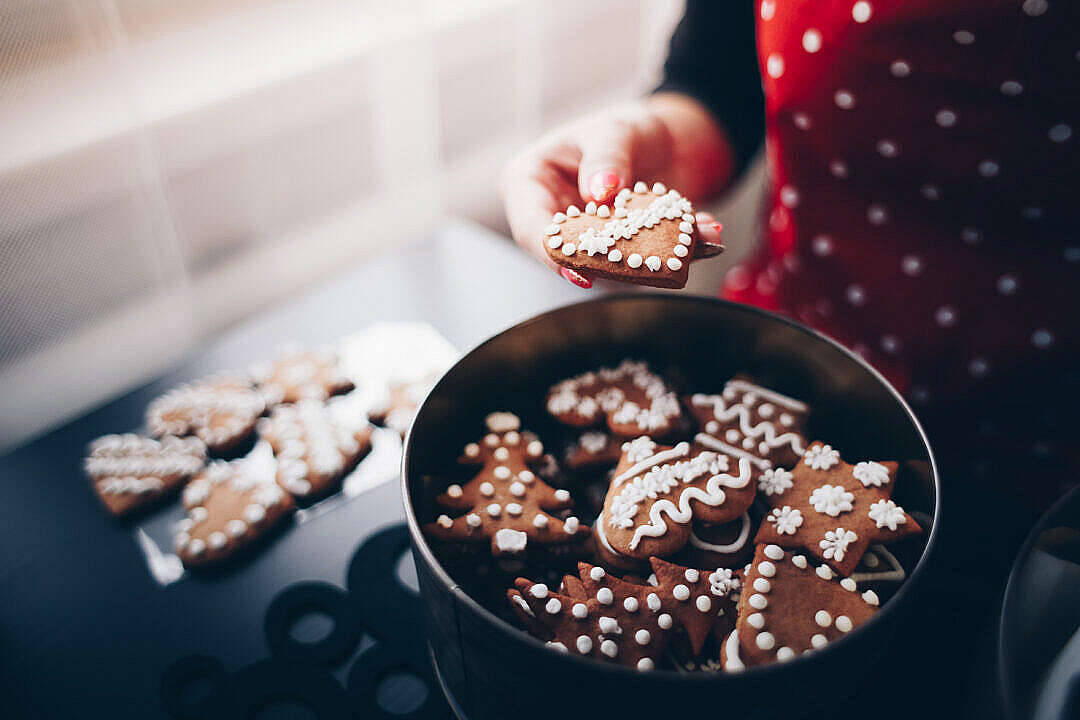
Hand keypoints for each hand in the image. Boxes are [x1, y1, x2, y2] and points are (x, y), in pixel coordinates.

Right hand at [501, 93, 732, 287]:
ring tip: (693, 241)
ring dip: (652, 260)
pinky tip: (704, 234)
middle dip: (611, 263)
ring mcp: (587, 240)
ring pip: (608, 266)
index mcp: (530, 182)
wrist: (669, 141)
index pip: (532, 228)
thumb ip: (608, 157)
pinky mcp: (619, 256)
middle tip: (646, 265)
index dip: (553, 253)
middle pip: (567, 256)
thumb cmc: (629, 129)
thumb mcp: (617, 131)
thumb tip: (599, 191)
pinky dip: (674, 254)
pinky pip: (640, 264)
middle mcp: (552, 217)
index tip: (582, 270)